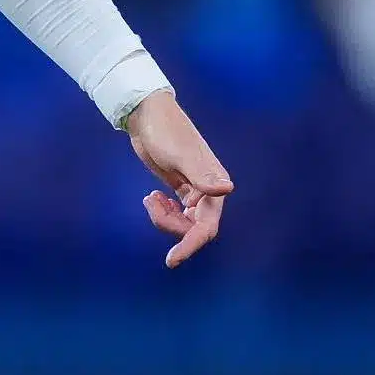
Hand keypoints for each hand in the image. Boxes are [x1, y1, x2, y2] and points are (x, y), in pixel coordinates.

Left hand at [125, 90, 232, 268]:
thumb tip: (226, 190)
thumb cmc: (164, 130)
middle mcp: (208, 190)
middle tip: (151, 206)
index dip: (190, 246)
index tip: (171, 260)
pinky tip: (152, 197)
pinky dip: (162, 211)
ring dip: (163, 218)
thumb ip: (201, 174)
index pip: (206, 228)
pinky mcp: (180, 186)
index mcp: (213, 185)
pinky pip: (176, 212)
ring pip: (183, 222)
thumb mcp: (179, 154)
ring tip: (149, 199)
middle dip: (171, 227)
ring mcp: (194, 190)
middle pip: (194, 229)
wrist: (147, 114)